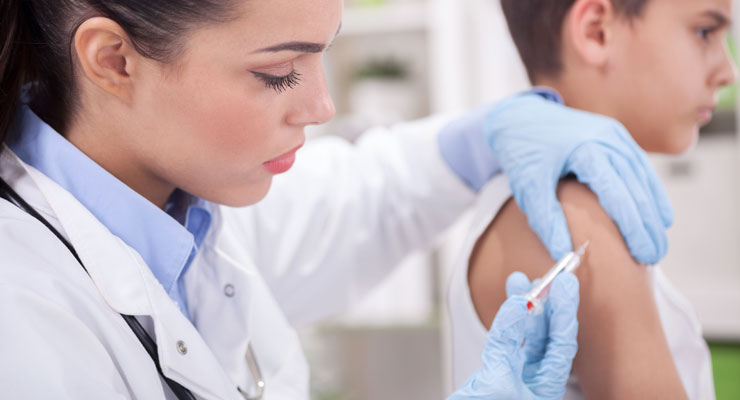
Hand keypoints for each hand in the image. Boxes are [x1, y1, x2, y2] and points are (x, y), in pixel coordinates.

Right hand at [448, 272, 579, 399]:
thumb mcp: (498, 376)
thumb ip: (506, 340)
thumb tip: (519, 303)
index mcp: (546, 389)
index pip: (561, 344)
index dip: (565, 312)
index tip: (568, 285)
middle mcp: (535, 382)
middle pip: (546, 337)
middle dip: (545, 305)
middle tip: (549, 276)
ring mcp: (515, 378)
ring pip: (525, 337)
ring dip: (524, 308)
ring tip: (521, 280)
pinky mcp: (495, 375)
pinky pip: (505, 343)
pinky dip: (505, 322)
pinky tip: (509, 303)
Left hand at [486, 91, 672, 263]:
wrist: (521, 117)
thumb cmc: (522, 152)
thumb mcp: (527, 187)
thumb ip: (546, 220)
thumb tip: (564, 254)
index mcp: (586, 147)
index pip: (617, 193)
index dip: (632, 227)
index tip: (640, 256)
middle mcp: (608, 138)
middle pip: (637, 188)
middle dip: (648, 225)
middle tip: (654, 257)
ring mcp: (616, 135)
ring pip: (644, 178)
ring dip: (654, 211)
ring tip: (658, 243)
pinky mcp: (617, 138)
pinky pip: (640, 168)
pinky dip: (651, 193)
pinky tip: (658, 217)